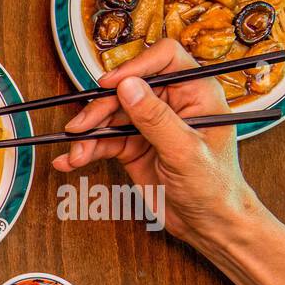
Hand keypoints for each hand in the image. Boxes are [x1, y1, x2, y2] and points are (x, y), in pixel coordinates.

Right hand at [51, 39, 259, 248]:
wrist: (208, 224)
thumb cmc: (214, 187)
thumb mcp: (185, 151)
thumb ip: (156, 118)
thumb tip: (129, 87)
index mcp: (196, 94)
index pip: (165, 60)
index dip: (135, 67)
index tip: (110, 84)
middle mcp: (171, 105)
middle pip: (127, 90)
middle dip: (100, 109)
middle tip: (80, 127)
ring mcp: (149, 126)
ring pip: (109, 117)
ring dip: (88, 134)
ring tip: (76, 154)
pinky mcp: (133, 147)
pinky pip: (103, 142)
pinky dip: (86, 151)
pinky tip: (71, 161)